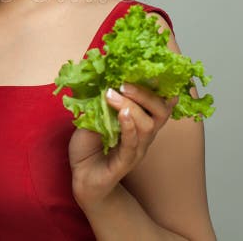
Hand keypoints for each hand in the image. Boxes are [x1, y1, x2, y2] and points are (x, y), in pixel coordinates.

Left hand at [68, 83, 178, 207]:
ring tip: (112, 95)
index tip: (147, 67)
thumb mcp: (93, 115)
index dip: (160, 85)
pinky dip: (129, 127)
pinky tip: (123, 115)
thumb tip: (100, 73)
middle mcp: (144, 134)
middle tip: (124, 83)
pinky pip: (133, 144)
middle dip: (146, 93)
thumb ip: (100, 99)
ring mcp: (137, 149)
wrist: (81, 177)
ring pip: (148, 125)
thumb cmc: (90, 146)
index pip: (160, 101)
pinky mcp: (126, 163)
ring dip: (132, 106)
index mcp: (140, 120)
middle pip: (161, 111)